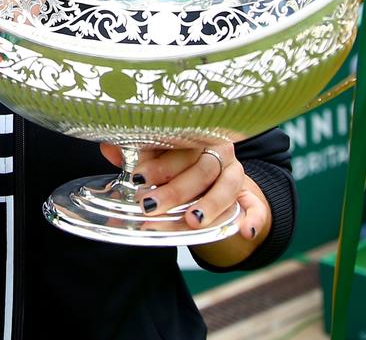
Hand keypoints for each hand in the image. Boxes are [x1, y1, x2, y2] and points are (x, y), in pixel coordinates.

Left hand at [101, 144, 267, 241]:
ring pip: (227, 186)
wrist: (212, 175)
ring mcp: (236, 173)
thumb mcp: (156, 155)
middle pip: (200, 168)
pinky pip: (257, 207)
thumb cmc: (178, 161)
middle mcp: (218, 150)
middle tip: (150, 205)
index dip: (159, 162)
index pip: (179, 144)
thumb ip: (134, 151)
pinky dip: (254, 218)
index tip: (137, 176)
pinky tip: (245, 231)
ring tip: (191, 221)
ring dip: (210, 204)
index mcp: (195, 134)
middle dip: (175, 189)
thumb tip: (107, 145)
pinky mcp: (250, 196)